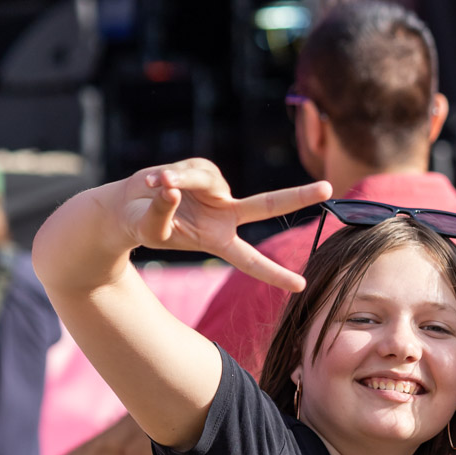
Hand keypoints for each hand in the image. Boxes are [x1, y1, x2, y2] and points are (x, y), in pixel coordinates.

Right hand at [118, 160, 330, 292]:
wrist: (127, 207)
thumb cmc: (141, 227)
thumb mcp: (149, 228)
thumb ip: (162, 211)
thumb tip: (173, 188)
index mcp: (218, 240)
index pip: (251, 260)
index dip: (274, 273)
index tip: (302, 286)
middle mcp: (224, 214)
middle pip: (266, 205)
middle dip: (297, 196)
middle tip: (328, 189)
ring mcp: (217, 191)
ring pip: (204, 179)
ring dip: (177, 180)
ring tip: (154, 185)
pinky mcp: (204, 170)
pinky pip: (190, 168)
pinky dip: (170, 174)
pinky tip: (154, 180)